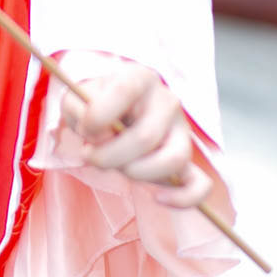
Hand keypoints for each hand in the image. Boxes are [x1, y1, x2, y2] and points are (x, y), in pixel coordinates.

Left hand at [61, 62, 212, 207]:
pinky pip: (199, 184)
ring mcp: (181, 131)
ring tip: (118, 168)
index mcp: (139, 78)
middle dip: (110, 157)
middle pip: (145, 137)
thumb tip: (100, 135)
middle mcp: (166, 101)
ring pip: (174, 160)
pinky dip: (183, 197)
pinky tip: (157, 198)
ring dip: (138, 174)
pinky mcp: (188, 160)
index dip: (100, 115)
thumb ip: (80, 110)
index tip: (85, 130)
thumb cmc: (95, 107)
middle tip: (91, 156)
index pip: (126, 90)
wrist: (113, 114)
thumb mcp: (77, 100)